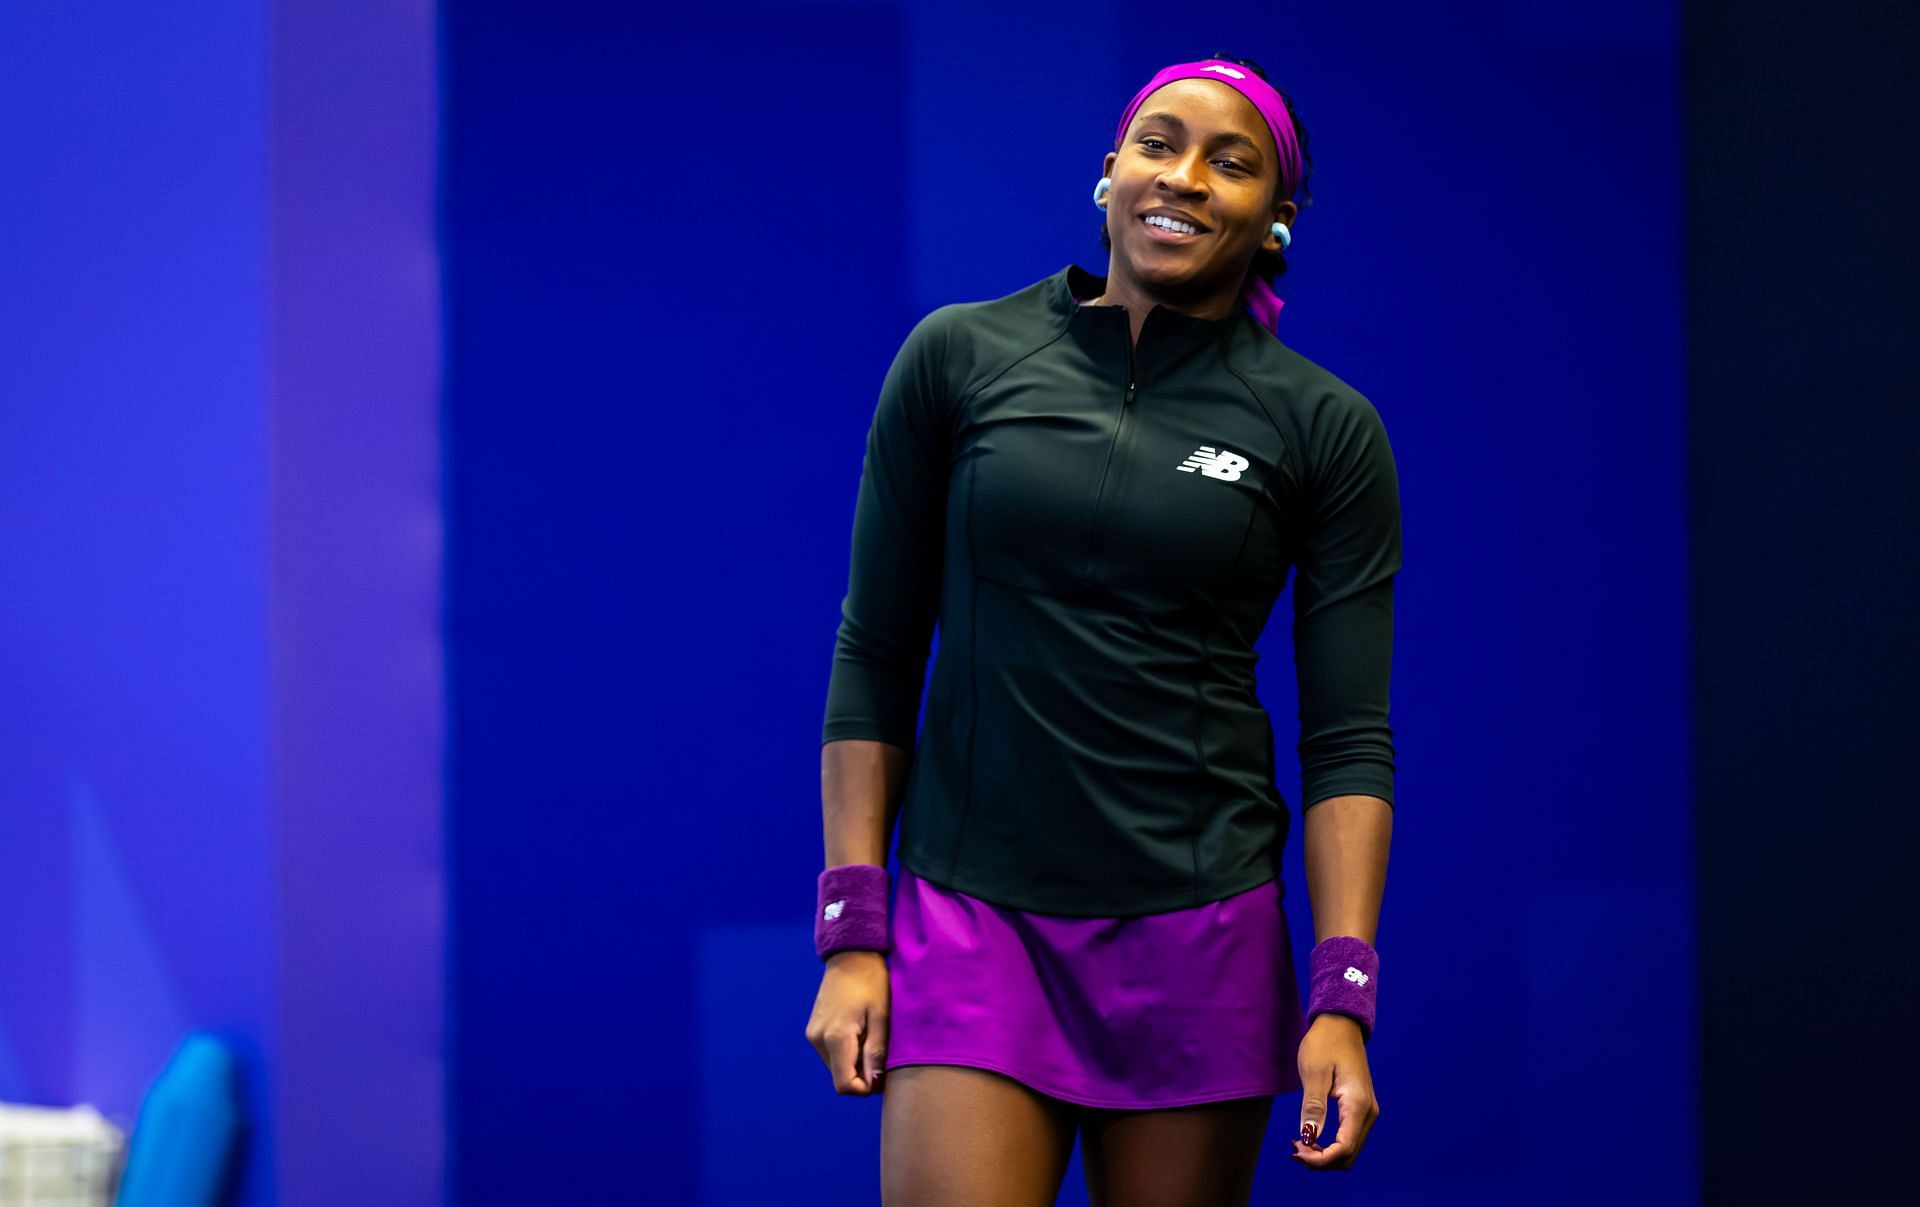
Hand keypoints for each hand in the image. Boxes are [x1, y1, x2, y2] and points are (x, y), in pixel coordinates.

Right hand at [804, 950, 890, 1094]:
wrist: (851, 956)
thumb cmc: (872, 983)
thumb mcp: (881, 1017)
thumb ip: (876, 1052)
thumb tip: (874, 1083)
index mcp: (836, 1037)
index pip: (844, 1085)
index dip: (865, 1088)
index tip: (881, 1073)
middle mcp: (818, 1040)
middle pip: (840, 1077)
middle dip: (861, 1074)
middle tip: (879, 1050)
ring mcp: (813, 1035)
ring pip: (836, 1067)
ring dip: (854, 1062)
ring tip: (869, 1035)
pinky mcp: (813, 1031)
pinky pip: (831, 1054)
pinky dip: (846, 1052)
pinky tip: (859, 1031)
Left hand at [1291, 1013, 1378, 1169]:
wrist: (1340, 1024)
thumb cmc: (1325, 1043)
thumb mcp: (1314, 1073)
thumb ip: (1313, 1107)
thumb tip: (1309, 1137)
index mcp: (1358, 1104)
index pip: (1344, 1148)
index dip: (1320, 1159)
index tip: (1296, 1152)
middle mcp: (1368, 1112)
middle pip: (1349, 1155)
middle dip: (1321, 1160)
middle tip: (1294, 1149)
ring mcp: (1367, 1112)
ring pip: (1350, 1150)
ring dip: (1325, 1155)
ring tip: (1299, 1144)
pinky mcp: (1360, 1109)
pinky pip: (1349, 1138)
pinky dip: (1331, 1145)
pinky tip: (1310, 1137)